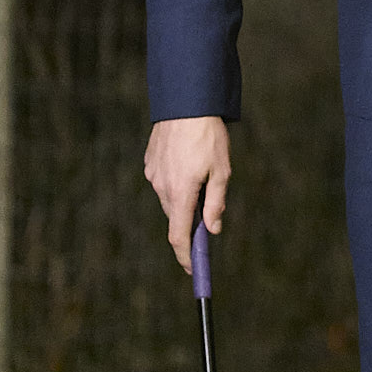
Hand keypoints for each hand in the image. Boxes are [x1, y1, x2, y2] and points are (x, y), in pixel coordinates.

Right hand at [144, 115, 231, 273]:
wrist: (186, 101)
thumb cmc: (208, 136)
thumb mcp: (221, 170)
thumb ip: (216, 203)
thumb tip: (212, 230)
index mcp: (181, 192)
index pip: (179, 236)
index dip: (185, 257)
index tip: (194, 270)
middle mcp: (162, 187)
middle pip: (175, 218)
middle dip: (190, 224)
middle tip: (208, 220)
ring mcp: (153, 174)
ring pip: (170, 199)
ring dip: (184, 200)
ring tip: (203, 176)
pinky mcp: (150, 163)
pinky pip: (164, 182)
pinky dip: (176, 183)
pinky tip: (188, 163)